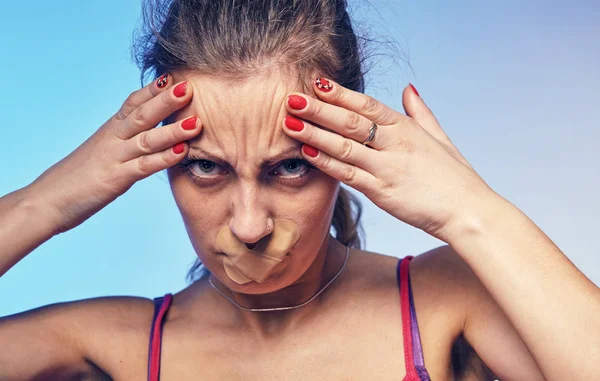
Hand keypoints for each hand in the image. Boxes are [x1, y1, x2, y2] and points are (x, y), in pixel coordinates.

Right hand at [26, 75, 200, 234]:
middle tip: (190, 86)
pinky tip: (182, 152)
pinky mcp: (114, 179)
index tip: (175, 76)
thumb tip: (146, 135)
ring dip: (173, 130)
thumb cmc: (76, 178)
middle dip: (167, 100)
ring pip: (146, 139)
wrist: (46, 201)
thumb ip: (123, 142)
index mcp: (109, 130)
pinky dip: (163, 158)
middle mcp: (112, 139)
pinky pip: (143, 166)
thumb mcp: (102, 153)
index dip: (153, 89)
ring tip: (197, 121)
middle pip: (142, 115)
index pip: (133, 103)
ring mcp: (113, 158)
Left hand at [282, 79, 495, 241]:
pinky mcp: (382, 192)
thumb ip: (420, 112)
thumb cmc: (455, 177)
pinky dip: (327, 162)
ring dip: (314, 133)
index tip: (317, 82)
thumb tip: (408, 88)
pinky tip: (306, 153)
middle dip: (318, 109)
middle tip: (291, 98)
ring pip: (344, 146)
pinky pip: (348, 175)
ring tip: (289, 122)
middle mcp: (395, 144)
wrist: (469, 211)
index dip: (340, 93)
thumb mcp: (440, 138)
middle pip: (350, 121)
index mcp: (407, 128)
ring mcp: (388, 168)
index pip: (367, 104)